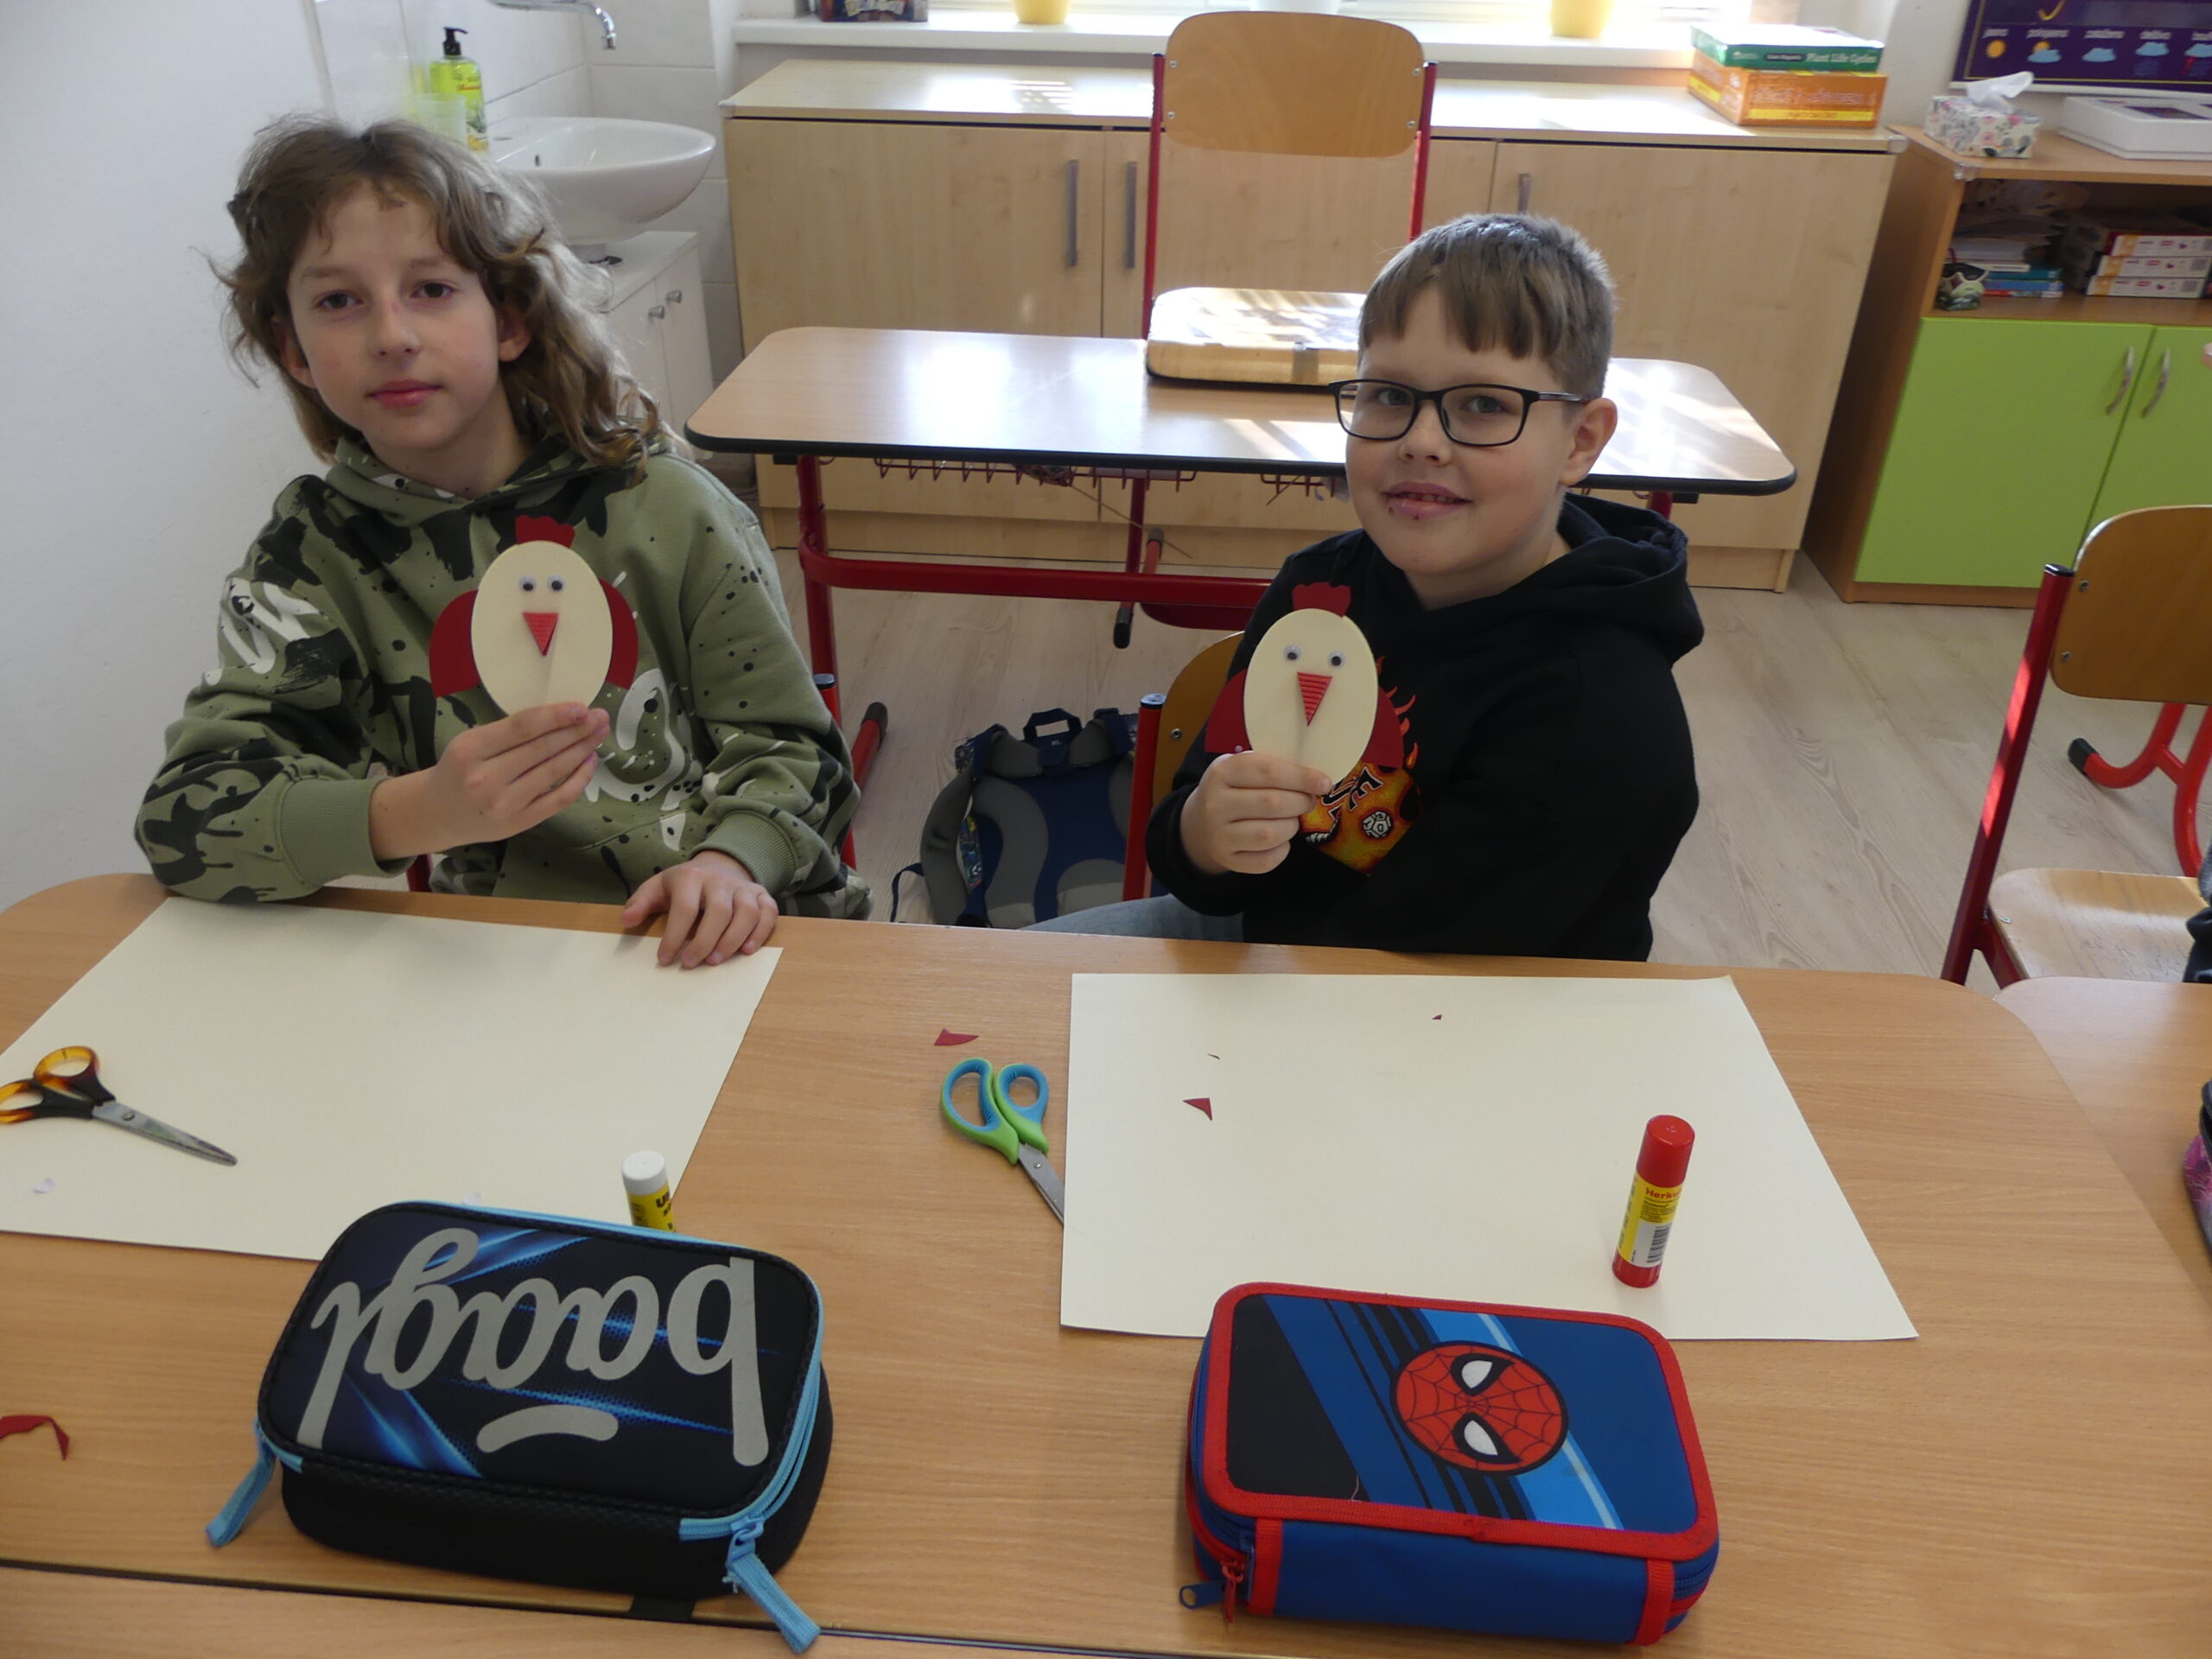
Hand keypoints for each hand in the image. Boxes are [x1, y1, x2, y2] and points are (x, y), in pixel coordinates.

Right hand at [370, 703, 607, 860]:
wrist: (437, 814)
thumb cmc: (458, 770)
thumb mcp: (470, 743)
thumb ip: (507, 733)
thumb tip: (561, 716)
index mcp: (471, 750)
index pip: (521, 728)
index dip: (555, 716)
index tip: (581, 707)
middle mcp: (486, 778)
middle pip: (542, 749)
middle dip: (577, 731)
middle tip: (600, 716)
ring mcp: (505, 804)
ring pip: (554, 772)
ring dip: (582, 750)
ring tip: (599, 734)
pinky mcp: (520, 823)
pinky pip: (558, 799)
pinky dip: (579, 779)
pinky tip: (590, 761)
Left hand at [621, 849, 777, 966]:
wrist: (717, 866)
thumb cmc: (683, 886)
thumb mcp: (657, 887)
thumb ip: (640, 903)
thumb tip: (626, 920)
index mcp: (691, 877)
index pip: (685, 908)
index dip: (675, 936)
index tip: (665, 959)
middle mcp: (720, 880)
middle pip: (719, 911)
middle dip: (705, 941)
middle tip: (691, 964)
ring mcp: (744, 887)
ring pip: (746, 913)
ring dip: (733, 940)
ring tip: (716, 961)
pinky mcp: (762, 895)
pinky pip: (768, 913)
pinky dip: (761, 932)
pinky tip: (747, 951)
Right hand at [1180, 750, 1332, 876]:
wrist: (1200, 821)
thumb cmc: (1234, 788)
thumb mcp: (1243, 767)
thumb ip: (1274, 767)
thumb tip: (1316, 778)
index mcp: (1222, 772)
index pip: (1269, 772)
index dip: (1302, 777)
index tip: (1324, 783)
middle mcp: (1216, 804)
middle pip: (1272, 803)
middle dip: (1300, 802)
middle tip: (1308, 801)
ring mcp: (1219, 835)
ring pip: (1269, 834)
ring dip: (1291, 827)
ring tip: (1291, 820)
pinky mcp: (1227, 859)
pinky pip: (1266, 861)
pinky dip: (1282, 850)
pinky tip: (1280, 840)